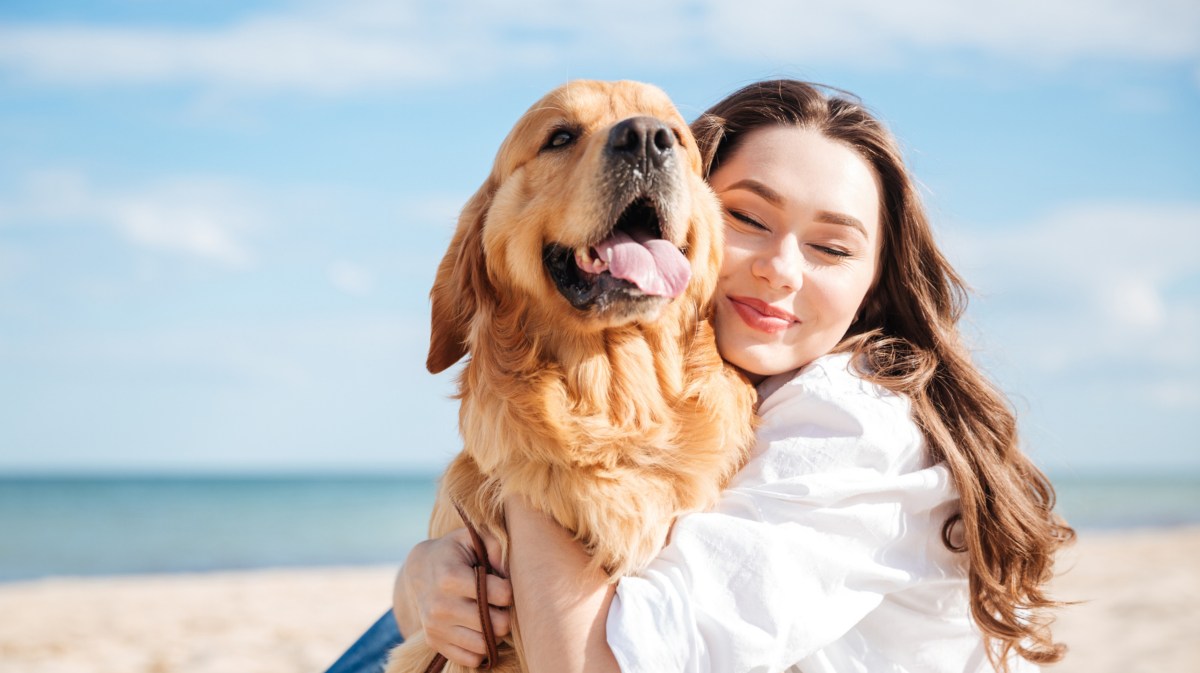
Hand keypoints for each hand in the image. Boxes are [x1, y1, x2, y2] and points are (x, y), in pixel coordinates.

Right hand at [394, 527, 512, 667]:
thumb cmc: (454, 552)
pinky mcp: (434, 642)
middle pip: (497, 624)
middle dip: (505, 613)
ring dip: (495, 633)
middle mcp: (441, 606)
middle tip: (500, 604)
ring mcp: (436, 627)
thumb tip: (508, 572)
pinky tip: (479, 630)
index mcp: (451, 577)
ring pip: (485, 645)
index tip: (502, 584)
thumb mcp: (471, 538)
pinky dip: (480, 648)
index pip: (501, 594)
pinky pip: (470, 659)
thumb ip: (495, 546)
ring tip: (491, 616)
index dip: (509, 590)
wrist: (419, 570)